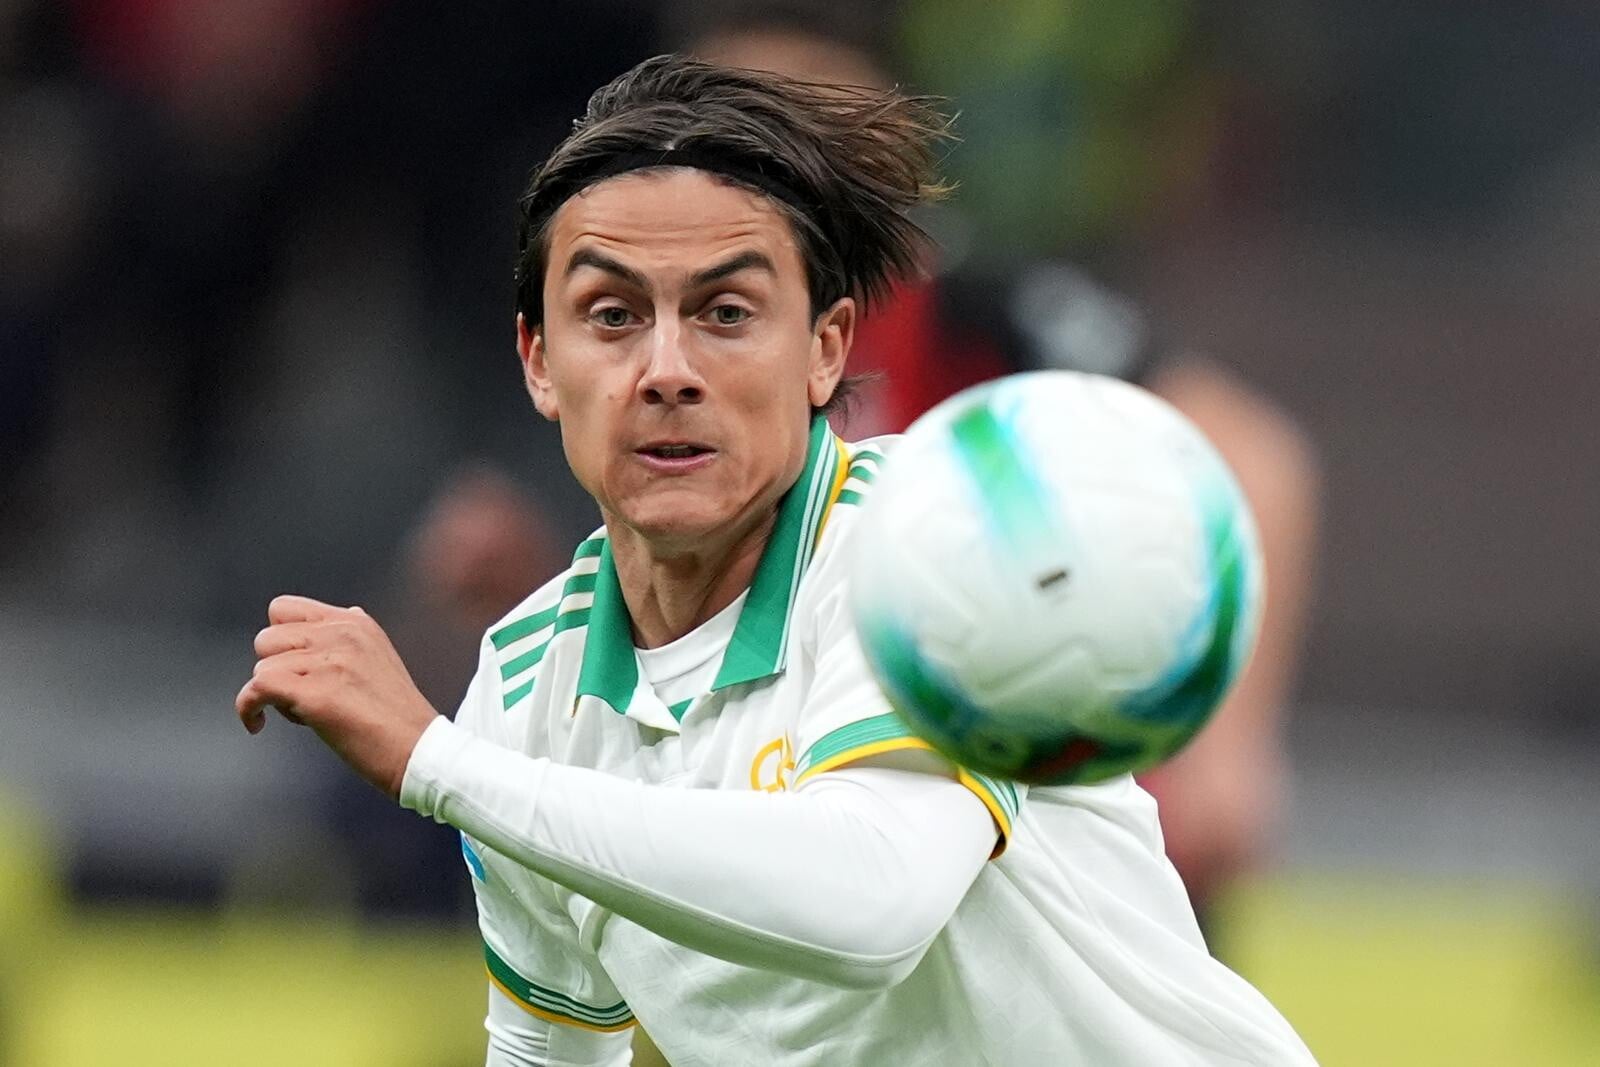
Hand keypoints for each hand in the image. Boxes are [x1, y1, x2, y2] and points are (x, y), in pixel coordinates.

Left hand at [236, 595, 440, 797]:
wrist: (420, 751)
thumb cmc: (397, 718)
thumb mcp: (376, 660)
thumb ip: (345, 641)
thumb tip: (313, 629)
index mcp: (355, 623)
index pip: (283, 609)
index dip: (279, 640)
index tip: (294, 668)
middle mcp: (341, 635)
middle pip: (266, 638)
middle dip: (275, 669)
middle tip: (303, 696)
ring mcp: (329, 663)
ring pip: (261, 668)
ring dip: (273, 696)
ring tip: (306, 715)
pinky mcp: (316, 694)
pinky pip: (256, 689)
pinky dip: (248, 709)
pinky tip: (256, 725)